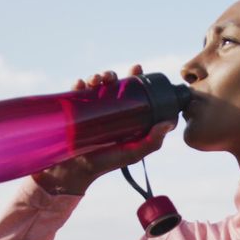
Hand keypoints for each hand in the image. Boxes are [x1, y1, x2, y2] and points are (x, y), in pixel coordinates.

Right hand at [31, 64, 176, 194]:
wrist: (75, 170)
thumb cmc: (105, 162)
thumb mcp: (132, 153)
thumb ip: (151, 142)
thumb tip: (167, 124)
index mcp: (123, 115)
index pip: (131, 91)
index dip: (134, 77)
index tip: (137, 68)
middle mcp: (107, 109)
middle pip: (111, 84)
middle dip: (111, 74)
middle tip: (111, 77)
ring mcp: (89, 109)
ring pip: (94, 85)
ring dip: (96, 76)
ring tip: (96, 80)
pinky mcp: (73, 110)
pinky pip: (75, 92)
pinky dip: (78, 84)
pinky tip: (81, 84)